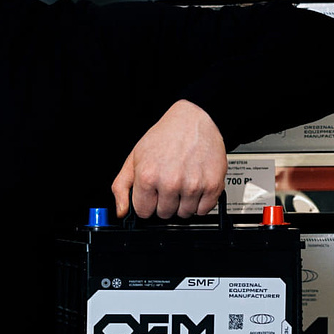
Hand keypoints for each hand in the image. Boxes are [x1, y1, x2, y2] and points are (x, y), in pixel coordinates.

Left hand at [112, 99, 225, 219]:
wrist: (193, 120)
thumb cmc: (165, 137)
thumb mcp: (134, 157)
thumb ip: (121, 186)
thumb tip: (121, 212)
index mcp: (148, 176)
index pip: (144, 212)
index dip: (148, 203)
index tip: (152, 193)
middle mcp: (170, 183)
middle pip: (164, 214)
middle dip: (165, 202)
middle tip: (169, 183)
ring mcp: (193, 185)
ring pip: (184, 214)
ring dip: (183, 203)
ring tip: (183, 182)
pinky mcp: (212, 185)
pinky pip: (203, 210)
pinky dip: (200, 203)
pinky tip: (196, 186)